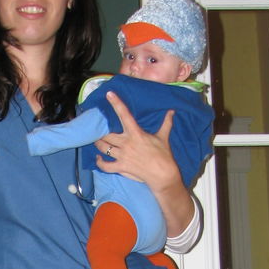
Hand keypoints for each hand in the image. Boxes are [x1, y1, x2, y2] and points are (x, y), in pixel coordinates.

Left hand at [94, 92, 194, 236]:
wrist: (163, 175)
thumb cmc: (164, 155)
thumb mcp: (164, 137)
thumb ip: (166, 123)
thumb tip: (171, 112)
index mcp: (136, 133)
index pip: (124, 115)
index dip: (116, 103)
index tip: (109, 94)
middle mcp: (127, 143)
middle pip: (107, 134)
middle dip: (100, 130)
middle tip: (97, 126)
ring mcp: (123, 156)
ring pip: (104, 148)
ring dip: (98, 143)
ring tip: (96, 139)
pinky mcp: (121, 167)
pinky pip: (106, 166)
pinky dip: (100, 162)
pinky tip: (98, 158)